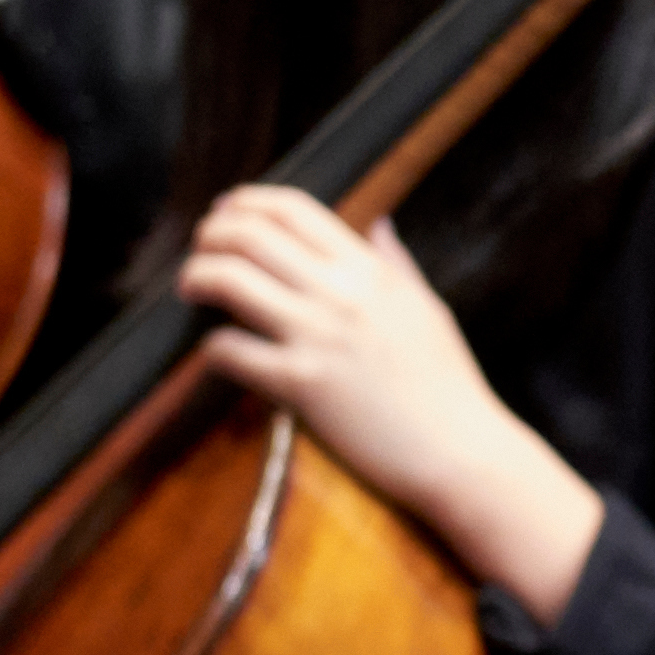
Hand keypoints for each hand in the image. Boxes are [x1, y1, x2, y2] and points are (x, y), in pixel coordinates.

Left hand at [172, 186, 606, 615]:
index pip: (294, 209)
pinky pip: (231, 351)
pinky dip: (211, 348)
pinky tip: (216, 353)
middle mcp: (342, 294)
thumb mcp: (428, 309)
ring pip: (228, 280)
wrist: (463, 452)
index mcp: (371, 271)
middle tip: (200, 251)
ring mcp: (320, 337)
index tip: (228, 213)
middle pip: (250, 234)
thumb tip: (380, 225)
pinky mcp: (302, 385)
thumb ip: (397, 264)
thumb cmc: (449, 387)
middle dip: (211, 235)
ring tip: (191, 290)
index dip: (248, 202)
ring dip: (196, 278)